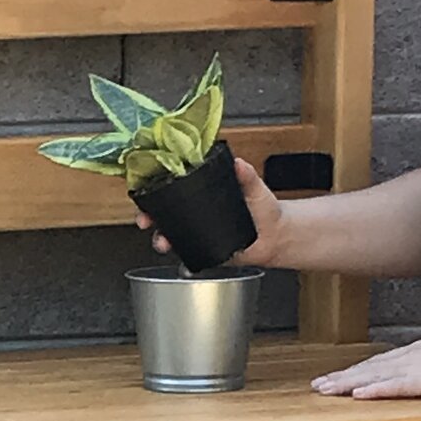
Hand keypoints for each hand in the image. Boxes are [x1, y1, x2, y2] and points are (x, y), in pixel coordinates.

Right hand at [135, 153, 285, 265]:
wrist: (275, 237)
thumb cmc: (265, 209)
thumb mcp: (256, 189)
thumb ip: (247, 177)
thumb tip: (239, 163)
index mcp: (203, 192)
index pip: (173, 188)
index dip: (155, 189)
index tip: (146, 191)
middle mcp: (195, 212)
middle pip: (162, 213)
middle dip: (148, 217)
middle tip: (145, 220)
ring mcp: (196, 231)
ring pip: (169, 235)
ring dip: (160, 239)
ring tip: (164, 242)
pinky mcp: (202, 249)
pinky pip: (184, 252)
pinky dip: (178, 255)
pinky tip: (179, 256)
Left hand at [311, 339, 420, 398]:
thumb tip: (413, 382)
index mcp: (418, 351)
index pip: (378, 362)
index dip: (353, 371)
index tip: (332, 378)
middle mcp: (415, 354)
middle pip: (370, 366)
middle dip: (342, 376)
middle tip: (317, 386)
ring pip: (377, 374)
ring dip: (349, 382)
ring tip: (326, 390)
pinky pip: (398, 385)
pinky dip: (377, 388)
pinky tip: (360, 394)